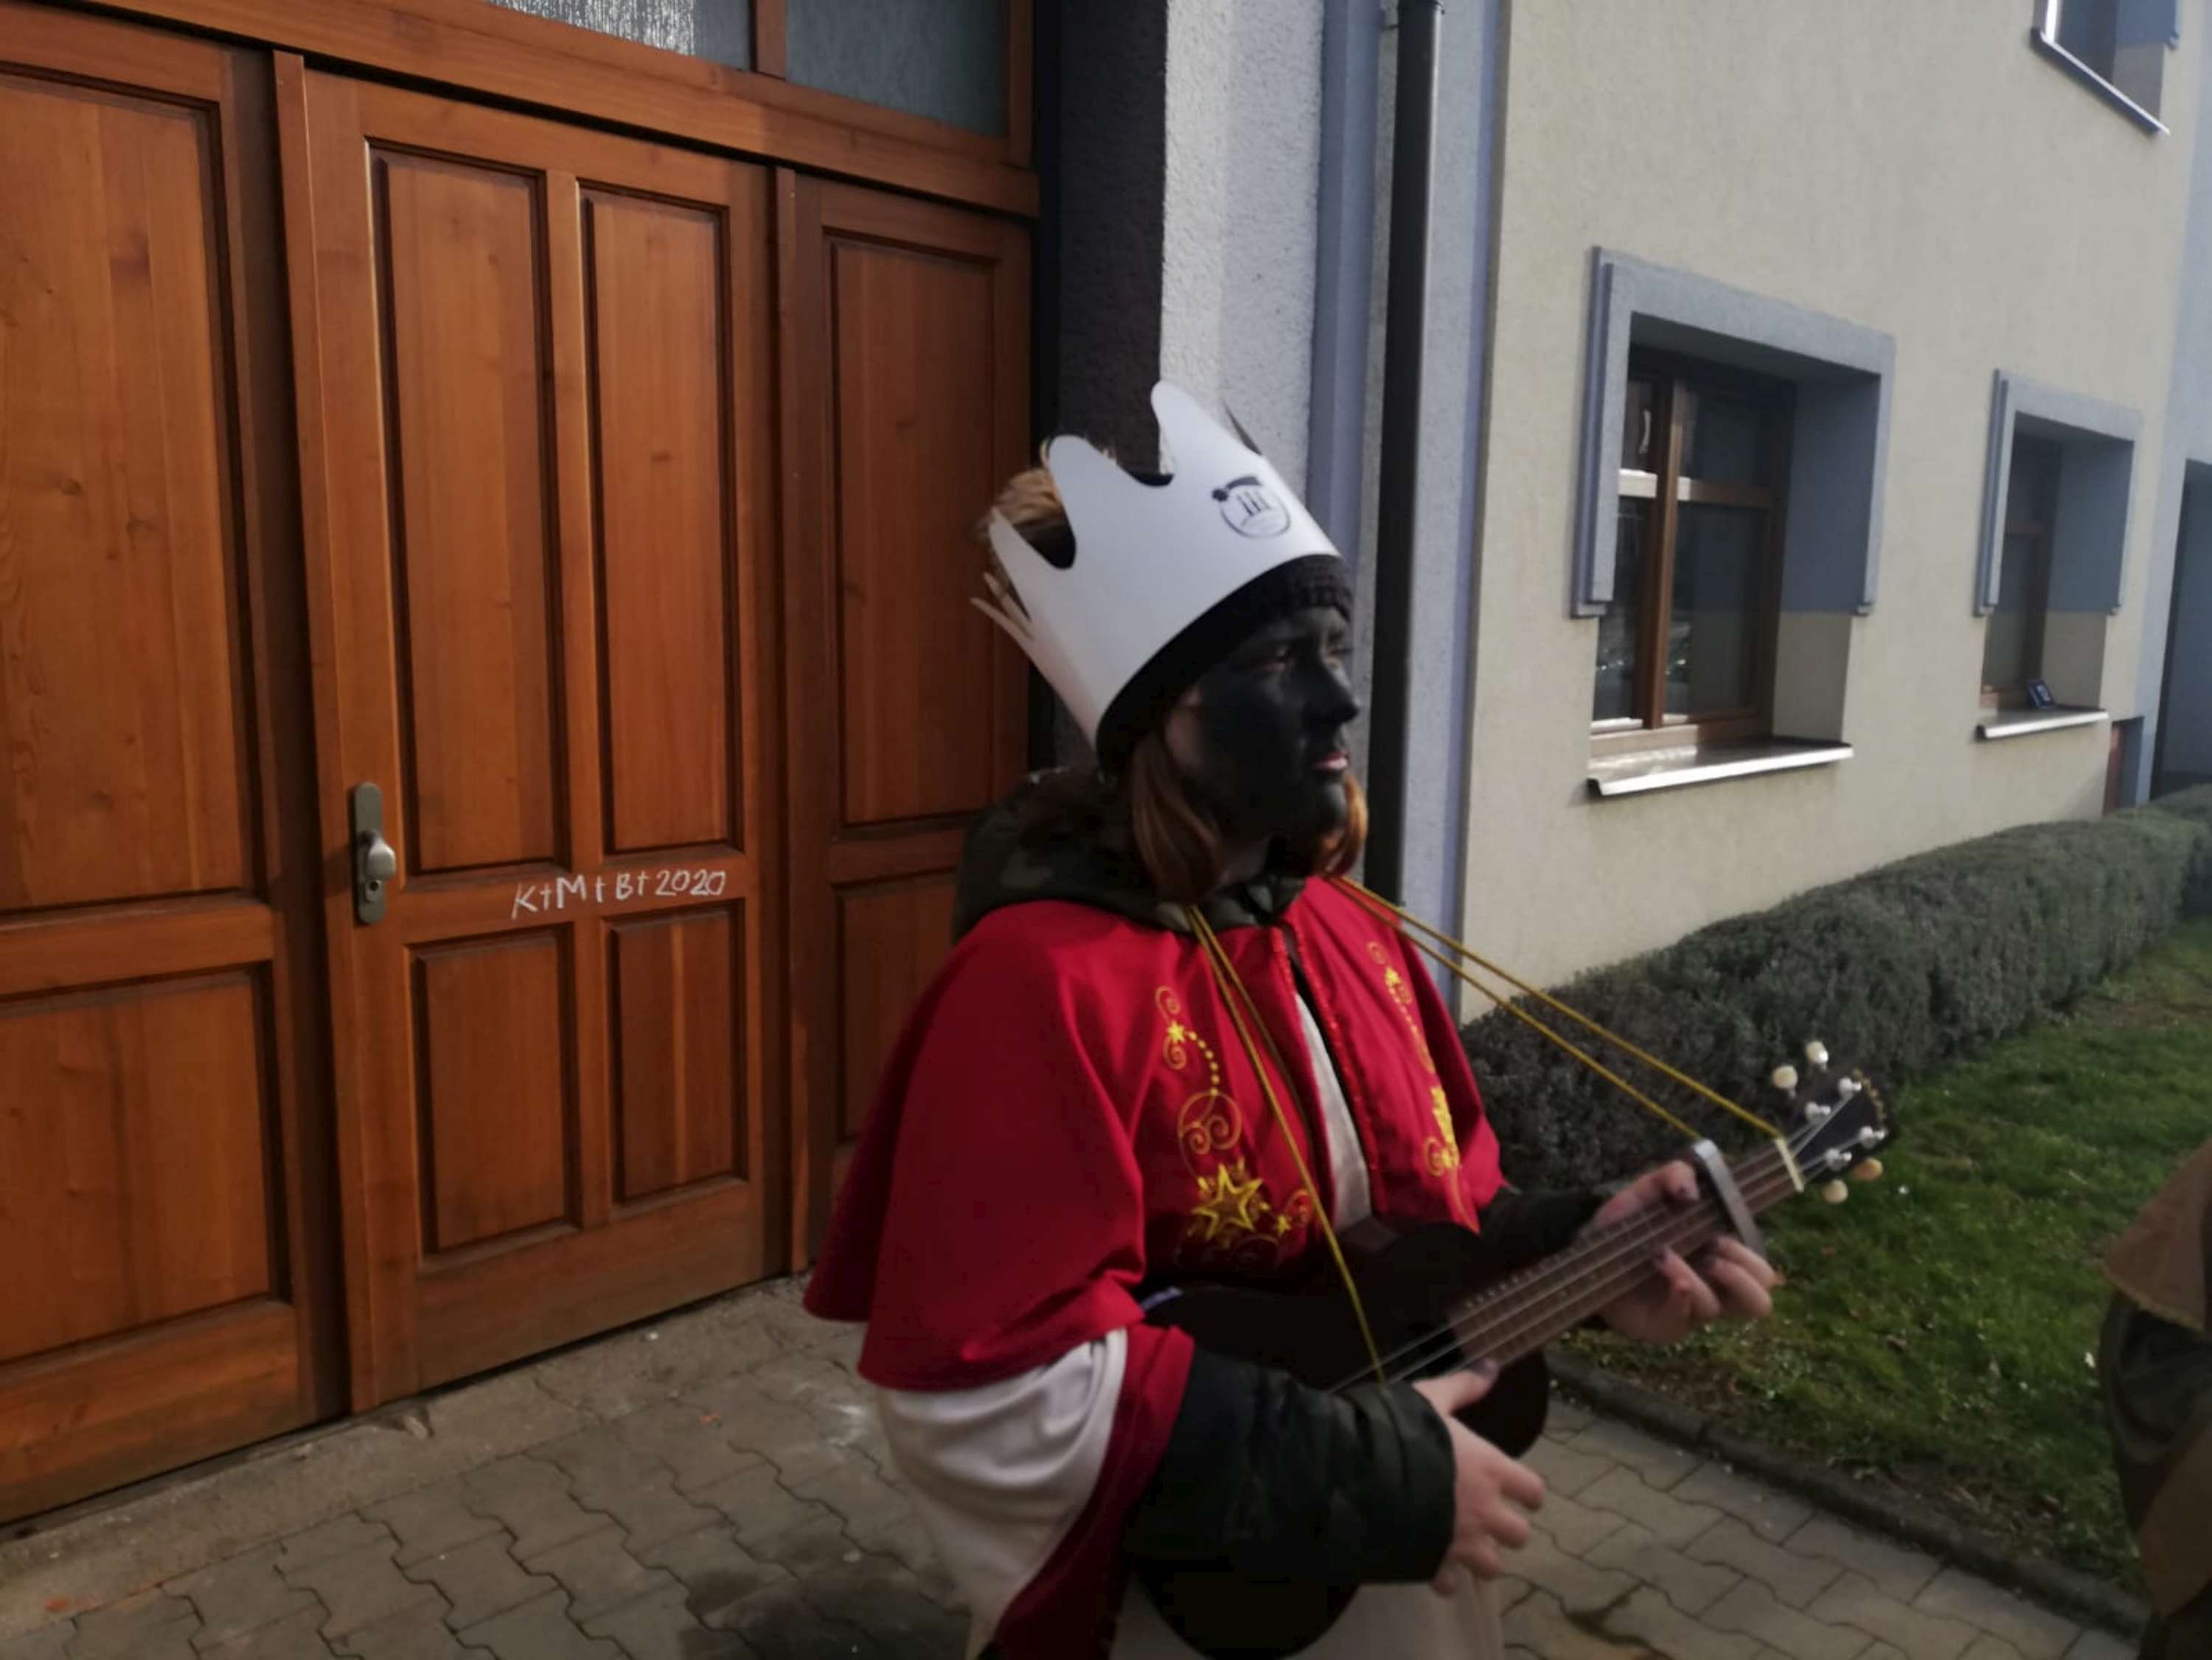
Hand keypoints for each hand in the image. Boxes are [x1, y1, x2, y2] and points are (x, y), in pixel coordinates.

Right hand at [1409, 1364, 1544, 1592]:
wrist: (1357, 1474)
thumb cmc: (1397, 1429)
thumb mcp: (1428, 1398)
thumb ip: (1462, 1387)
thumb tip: (1492, 1367)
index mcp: (1491, 1470)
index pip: (1534, 1492)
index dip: (1524, 1491)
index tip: (1511, 1488)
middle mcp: (1484, 1512)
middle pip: (1519, 1535)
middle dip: (1504, 1528)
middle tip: (1482, 1515)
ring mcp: (1460, 1544)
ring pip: (1492, 1568)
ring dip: (1480, 1558)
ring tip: (1461, 1542)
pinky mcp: (1433, 1566)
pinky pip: (1450, 1585)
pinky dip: (1443, 1577)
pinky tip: (1429, 1559)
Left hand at [1587, 1161, 1781, 1345]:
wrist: (1586, 1252)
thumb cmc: (1628, 1225)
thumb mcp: (1647, 1190)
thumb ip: (1672, 1175)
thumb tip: (1690, 1191)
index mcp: (1720, 1260)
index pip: (1761, 1274)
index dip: (1749, 1258)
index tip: (1719, 1234)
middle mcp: (1711, 1289)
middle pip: (1758, 1302)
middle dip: (1740, 1275)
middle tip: (1710, 1252)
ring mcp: (1687, 1311)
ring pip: (1716, 1309)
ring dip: (1694, 1278)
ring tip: (1664, 1256)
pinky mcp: (1662, 1325)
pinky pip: (1681, 1320)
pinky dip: (1676, 1295)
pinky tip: (1661, 1272)